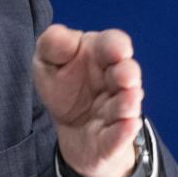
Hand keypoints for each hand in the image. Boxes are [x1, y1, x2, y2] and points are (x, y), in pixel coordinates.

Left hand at [32, 23, 143, 176]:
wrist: (69, 129)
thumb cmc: (64, 86)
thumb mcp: (48, 61)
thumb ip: (52, 45)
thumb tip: (63, 37)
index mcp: (101, 56)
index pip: (113, 44)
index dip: (117, 45)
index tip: (118, 50)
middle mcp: (114, 82)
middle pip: (127, 74)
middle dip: (127, 73)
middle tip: (125, 75)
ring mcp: (116, 111)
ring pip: (126, 106)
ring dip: (128, 103)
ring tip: (129, 99)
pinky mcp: (112, 139)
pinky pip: (119, 136)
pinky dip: (124, 132)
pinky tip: (128, 125)